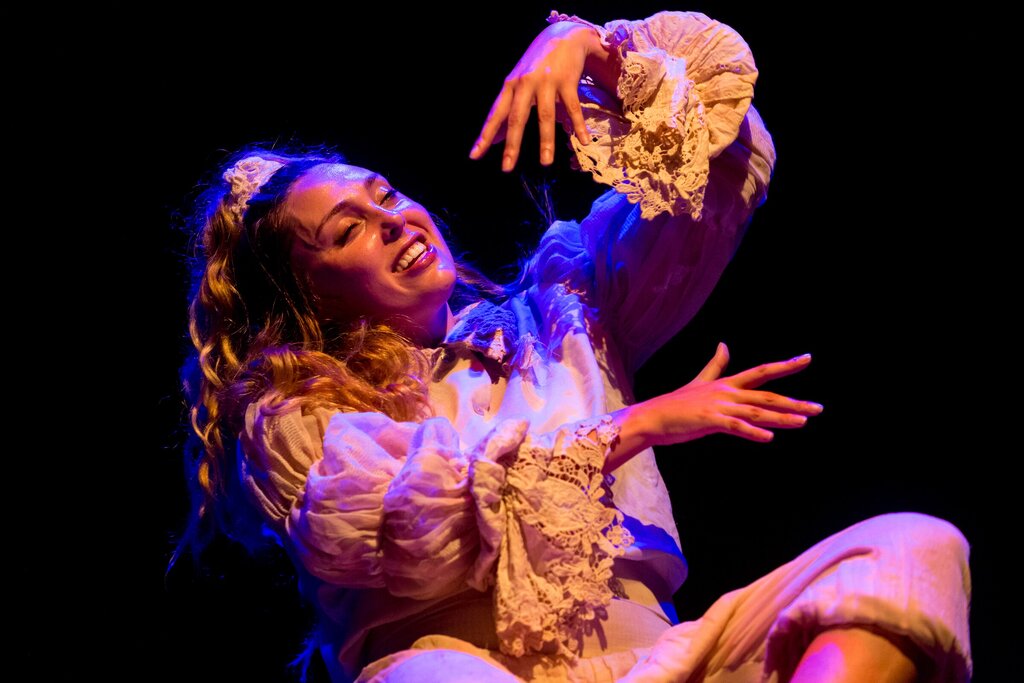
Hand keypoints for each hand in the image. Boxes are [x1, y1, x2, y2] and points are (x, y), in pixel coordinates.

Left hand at [468, 21, 602, 171]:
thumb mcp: (517, 84)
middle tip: (506, 168)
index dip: (485, 136)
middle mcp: (525, 83)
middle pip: (516, 117)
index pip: (495, 114)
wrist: (563, 35)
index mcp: (510, 86)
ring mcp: (546, 81)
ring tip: (545, 163)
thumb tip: (493, 138)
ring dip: (545, 140)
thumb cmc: (537, 65)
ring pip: (544, 115)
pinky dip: (578, 125)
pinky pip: (572, 107)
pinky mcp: (567, 80)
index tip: (475, 156)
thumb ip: (506, 110)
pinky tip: (583, 140)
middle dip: (511, 144)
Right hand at [607, 343, 822, 470]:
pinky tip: (769, 437)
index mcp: (727, 383)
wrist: (652, 417)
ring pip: (756, 411)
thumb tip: (724, 344)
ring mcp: (718, 406)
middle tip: (818, 408)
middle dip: (794, 402)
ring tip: (802, 421)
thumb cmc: (676, 403)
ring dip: (781, 417)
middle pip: (767, 396)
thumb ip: (716, 365)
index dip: (786, 365)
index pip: (762, 372)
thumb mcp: (700, 381)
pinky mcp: (709, 421)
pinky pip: (735, 427)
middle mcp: (726, 392)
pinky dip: (752, 432)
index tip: (807, 358)